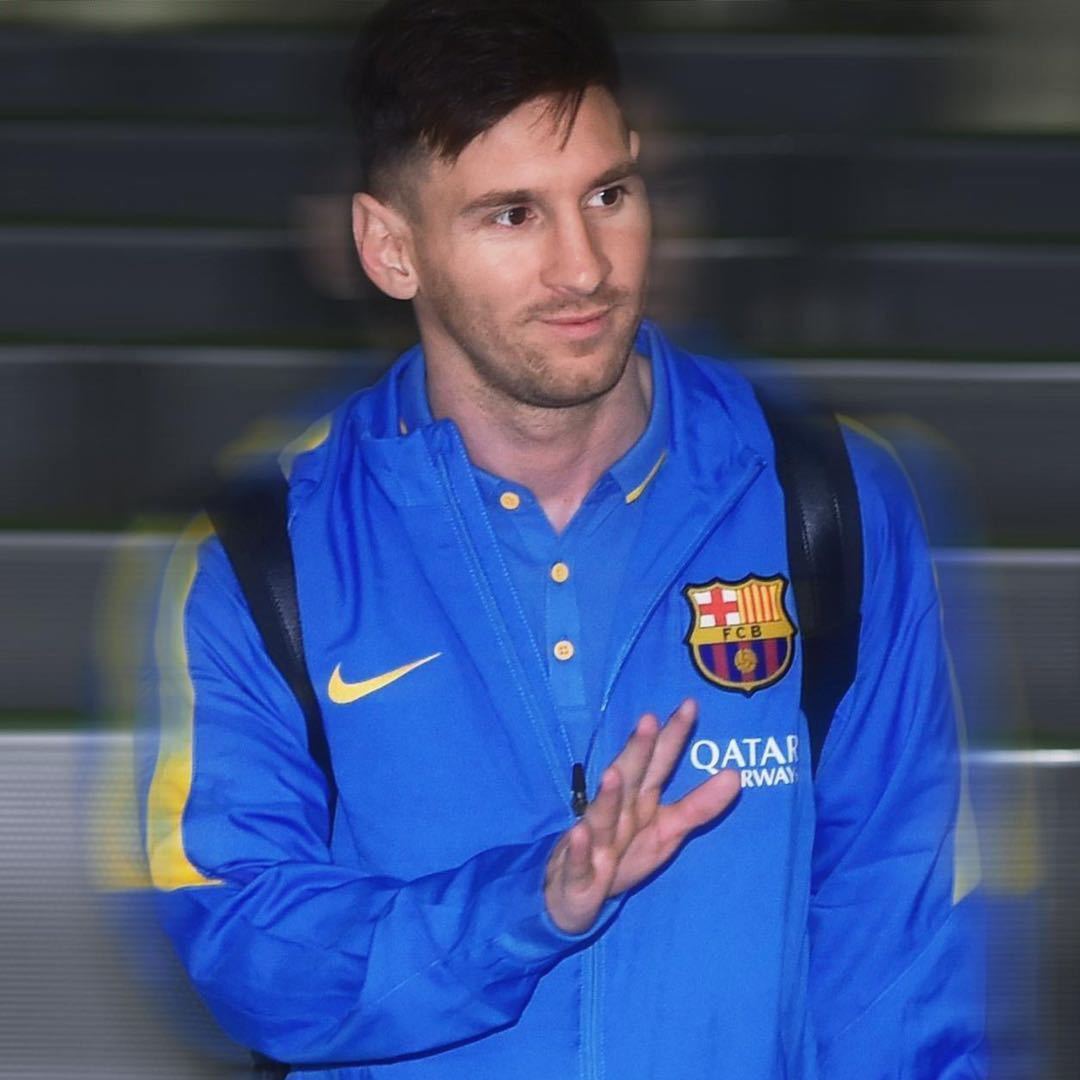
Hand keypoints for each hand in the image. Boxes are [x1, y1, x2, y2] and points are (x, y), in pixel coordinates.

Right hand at [543, 698, 739, 934]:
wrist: (572, 893)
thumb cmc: (623, 853)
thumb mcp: (667, 831)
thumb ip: (699, 805)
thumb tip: (737, 775)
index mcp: (639, 801)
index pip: (659, 763)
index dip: (674, 736)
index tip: (691, 705)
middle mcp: (617, 813)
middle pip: (628, 779)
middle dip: (637, 752)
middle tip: (648, 720)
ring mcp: (595, 842)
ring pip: (602, 816)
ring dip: (607, 797)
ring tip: (613, 774)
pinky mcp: (579, 875)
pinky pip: (579, 862)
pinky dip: (579, 849)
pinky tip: (578, 833)